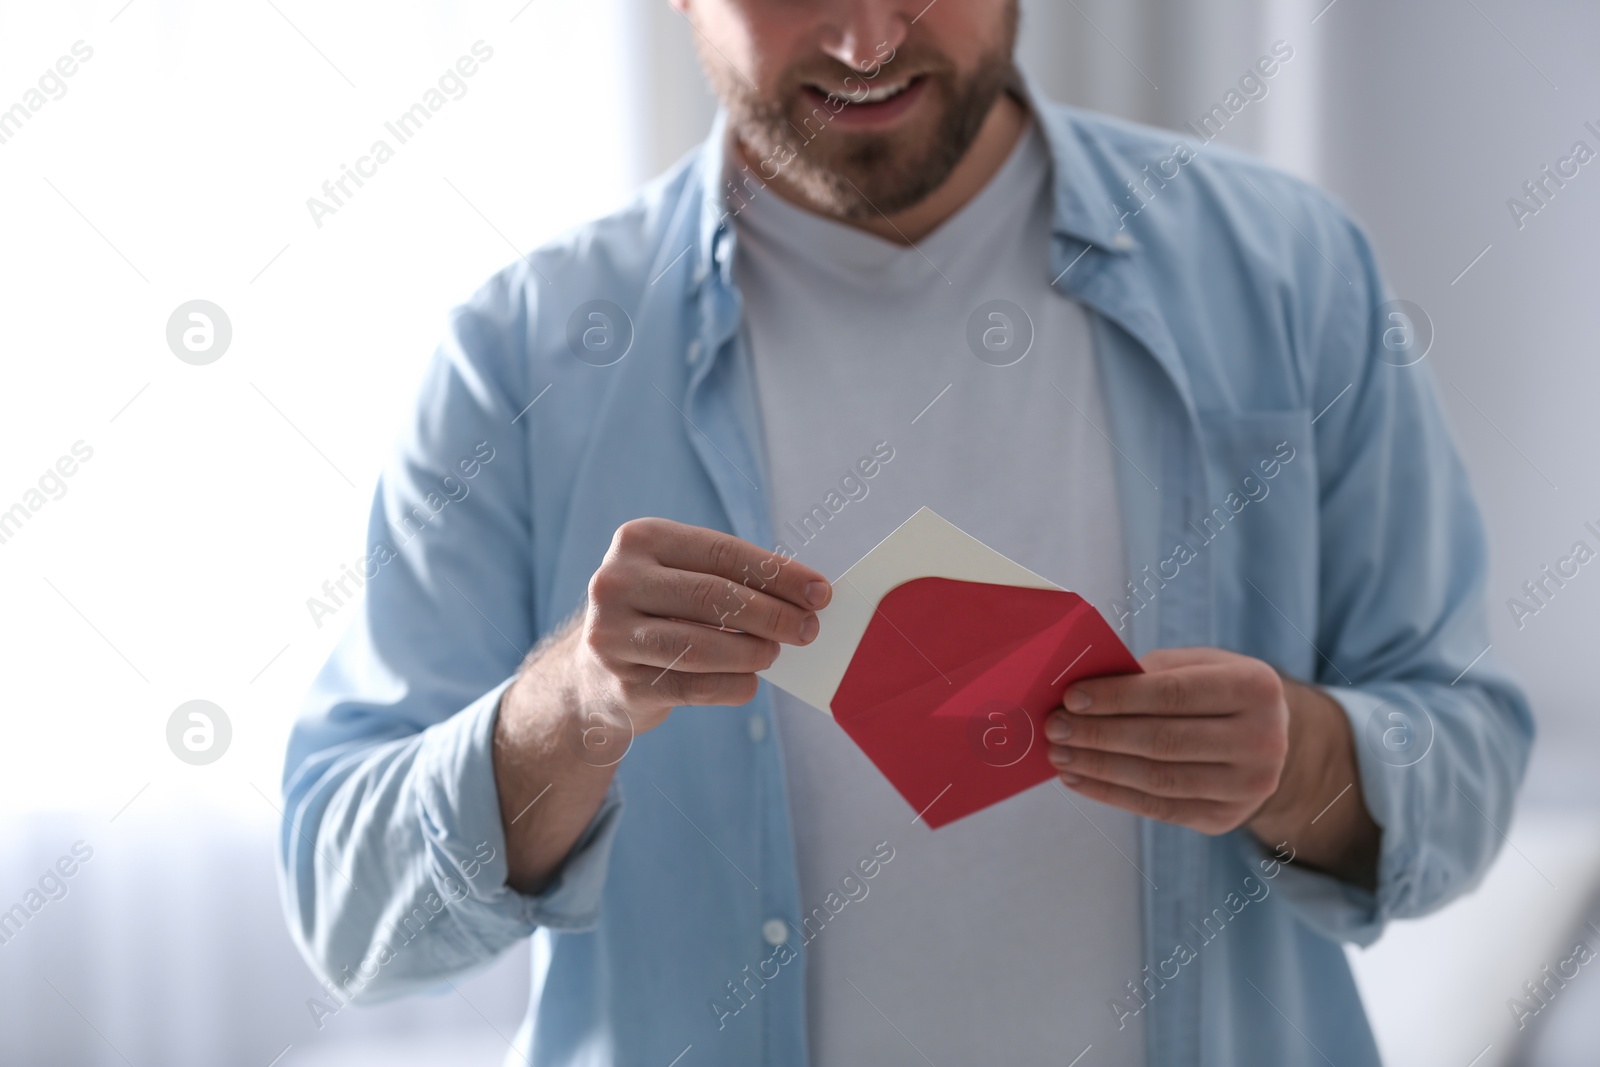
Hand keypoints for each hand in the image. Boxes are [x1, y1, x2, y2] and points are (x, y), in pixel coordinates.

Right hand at [573, 517, 830, 732]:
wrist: (593, 673)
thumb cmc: (658, 614)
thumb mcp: (680, 579)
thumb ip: (733, 579)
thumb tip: (806, 595)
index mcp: (638, 540)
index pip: (722, 553)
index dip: (778, 574)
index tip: (820, 592)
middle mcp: (617, 582)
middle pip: (713, 596)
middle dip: (773, 615)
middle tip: (808, 629)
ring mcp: (612, 635)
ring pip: (702, 645)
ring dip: (753, 652)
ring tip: (775, 653)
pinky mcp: (620, 683)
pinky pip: (693, 686)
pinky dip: (733, 686)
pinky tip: (750, 682)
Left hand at [1044, 647, 1289, 834]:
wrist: (1267, 738)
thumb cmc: (1215, 690)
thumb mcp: (1197, 664)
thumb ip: (1149, 672)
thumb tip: (1082, 694)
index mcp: (1256, 687)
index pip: (1174, 694)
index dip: (1118, 697)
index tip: (1071, 698)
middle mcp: (1262, 740)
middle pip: (1163, 740)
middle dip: (1099, 734)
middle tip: (1055, 728)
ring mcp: (1248, 786)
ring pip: (1157, 779)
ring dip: (1098, 768)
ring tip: (1060, 755)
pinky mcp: (1226, 818)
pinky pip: (1158, 809)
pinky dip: (1111, 794)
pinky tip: (1079, 780)